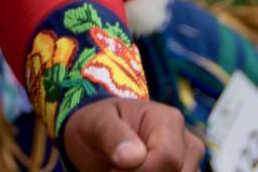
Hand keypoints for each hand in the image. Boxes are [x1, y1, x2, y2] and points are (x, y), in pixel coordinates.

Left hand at [62, 99, 203, 171]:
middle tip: (114, 169)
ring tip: (121, 169)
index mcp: (169, 120)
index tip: (112, 170)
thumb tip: (133, 157)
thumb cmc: (98, 124)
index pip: (168, 158)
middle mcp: (187, 144)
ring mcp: (190, 166)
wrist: (101, 137)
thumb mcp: (96, 122)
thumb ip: (112, 134)